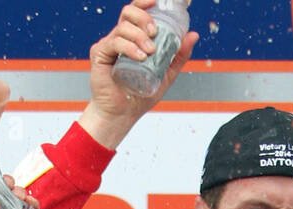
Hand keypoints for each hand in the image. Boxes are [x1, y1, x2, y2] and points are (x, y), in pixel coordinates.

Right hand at [79, 0, 199, 148]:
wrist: (123, 114)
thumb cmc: (140, 94)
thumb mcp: (166, 73)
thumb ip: (178, 55)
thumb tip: (193, 34)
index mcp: (133, 38)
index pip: (137, 12)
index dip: (145, 2)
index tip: (156, 2)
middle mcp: (120, 37)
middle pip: (129, 13)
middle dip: (144, 17)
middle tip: (155, 33)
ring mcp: (109, 45)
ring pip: (123, 27)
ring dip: (139, 36)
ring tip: (149, 52)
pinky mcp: (99, 54)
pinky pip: (114, 42)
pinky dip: (129, 47)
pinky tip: (140, 56)